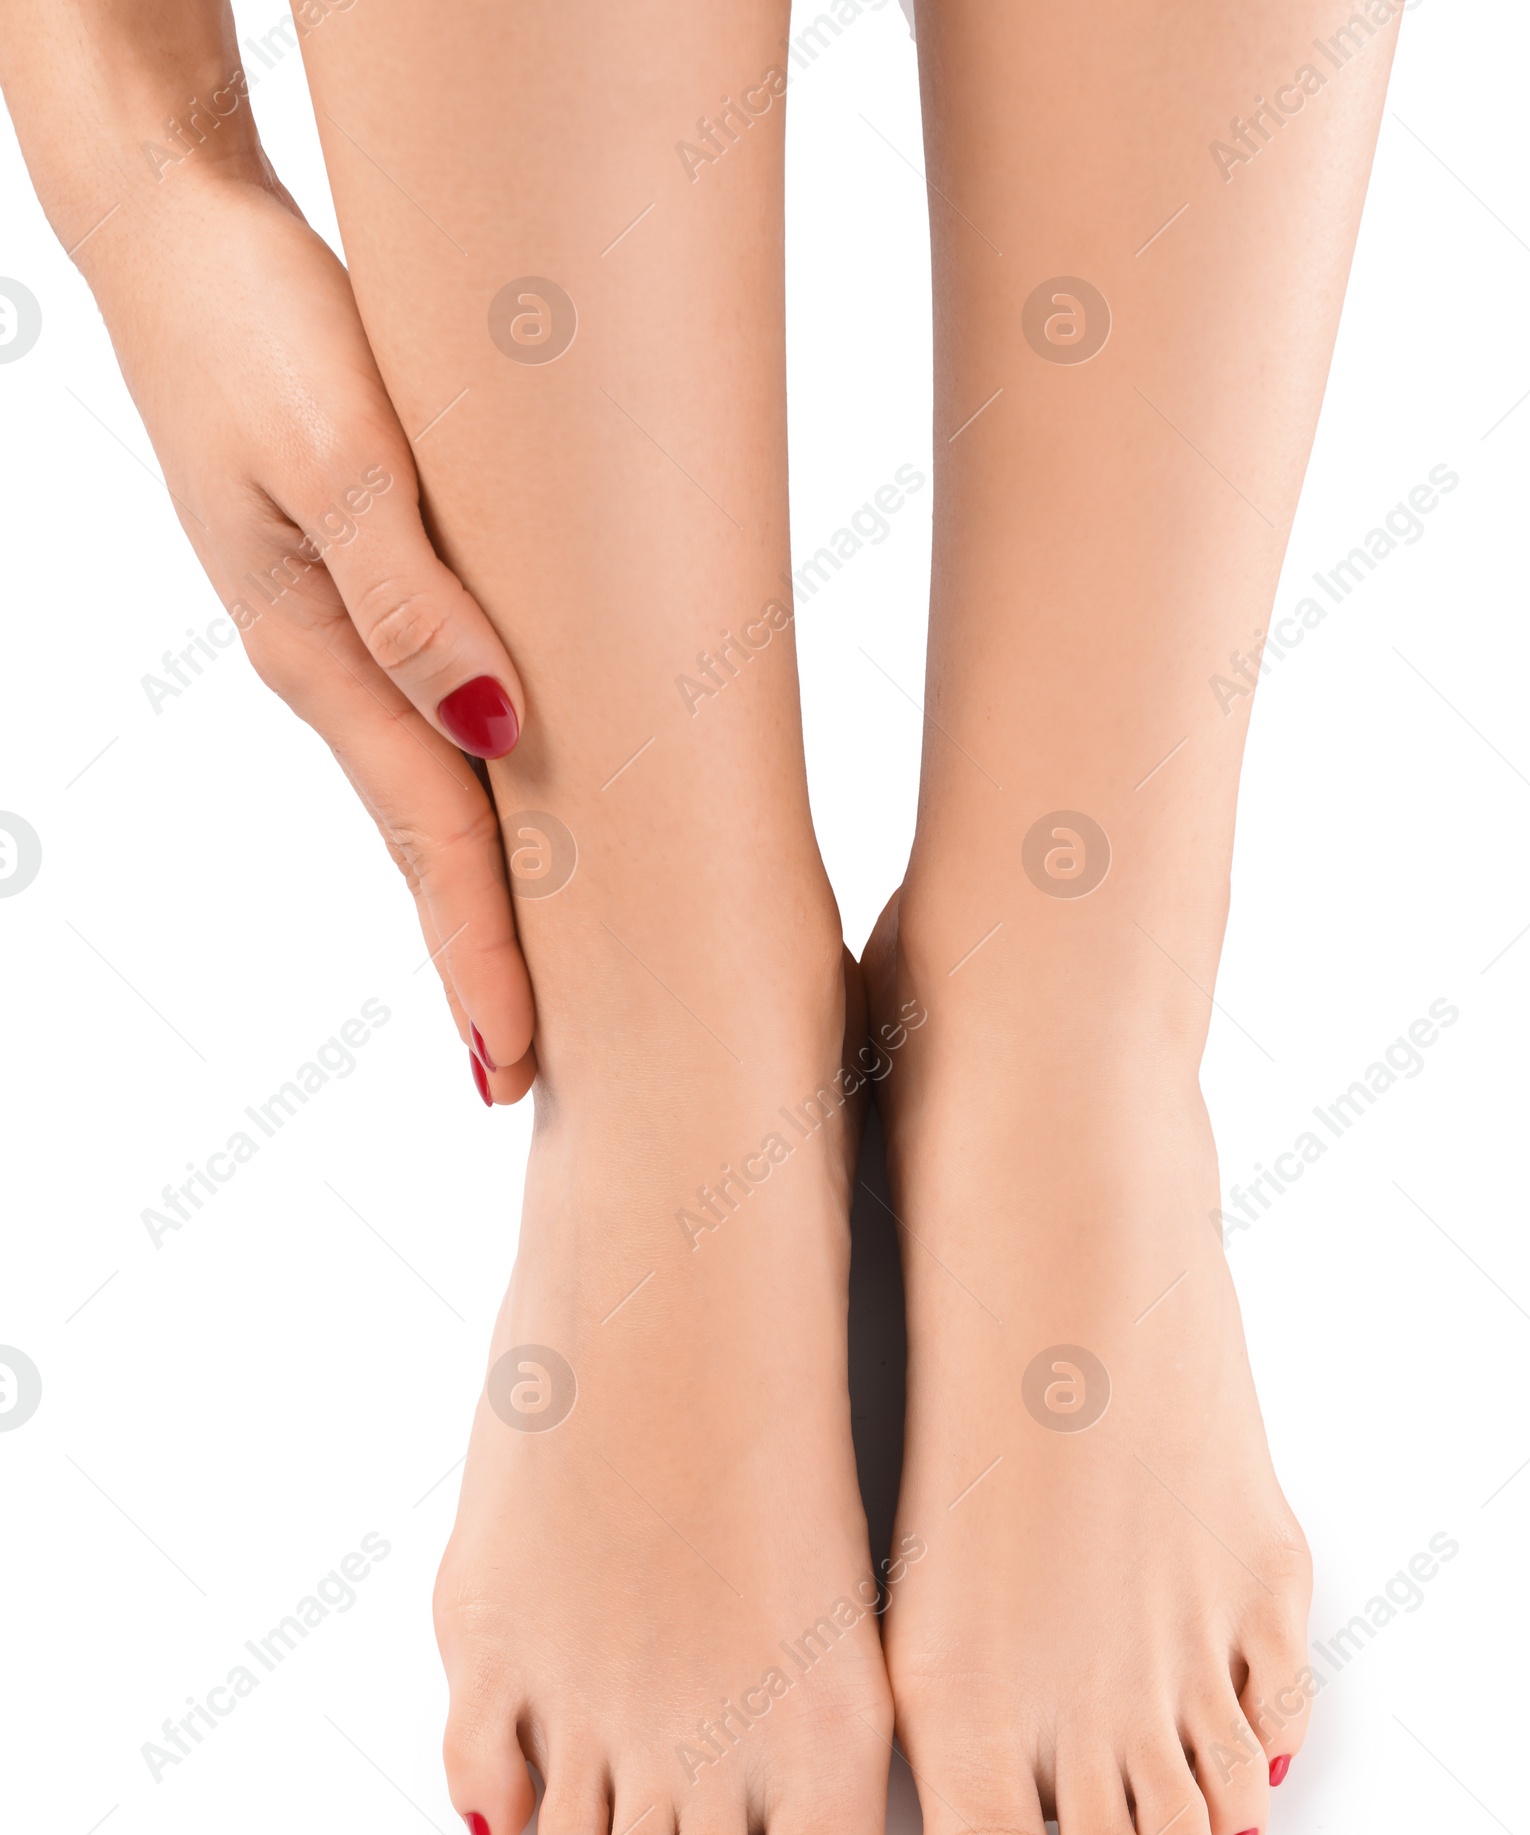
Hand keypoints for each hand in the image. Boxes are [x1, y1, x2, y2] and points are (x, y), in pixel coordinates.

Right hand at [81, 153, 536, 1100]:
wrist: (171, 228)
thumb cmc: (251, 319)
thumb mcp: (339, 450)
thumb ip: (412, 593)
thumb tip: (496, 736)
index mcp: (321, 657)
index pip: (429, 839)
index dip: (479, 953)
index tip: (510, 1064)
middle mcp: (327, 668)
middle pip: (423, 844)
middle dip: (474, 958)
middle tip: (520, 1072)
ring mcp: (335, 634)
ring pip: (424, 791)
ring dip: (473, 890)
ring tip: (520, 977)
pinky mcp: (355, 583)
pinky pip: (424, 719)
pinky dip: (468, 793)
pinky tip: (497, 812)